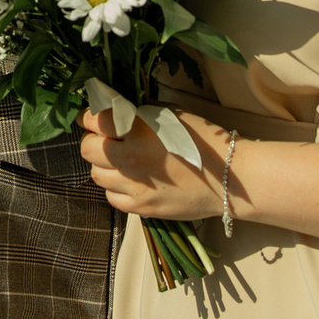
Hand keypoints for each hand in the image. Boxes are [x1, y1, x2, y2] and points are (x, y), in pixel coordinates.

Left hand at [79, 106, 220, 221]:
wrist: (230, 178)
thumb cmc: (205, 140)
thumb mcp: (171, 115)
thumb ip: (139, 114)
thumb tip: (115, 111)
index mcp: (138, 131)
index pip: (94, 120)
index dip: (90, 116)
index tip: (94, 117)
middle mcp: (130, 159)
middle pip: (88, 149)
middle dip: (94, 141)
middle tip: (108, 139)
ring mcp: (134, 186)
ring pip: (97, 175)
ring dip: (105, 166)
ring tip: (123, 161)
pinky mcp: (141, 207)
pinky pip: (112, 197)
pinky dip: (117, 188)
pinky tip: (133, 180)